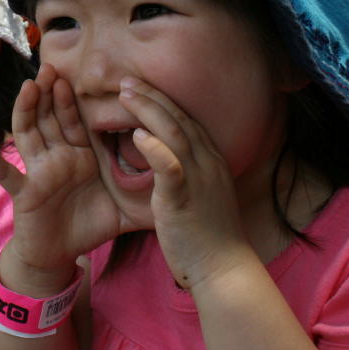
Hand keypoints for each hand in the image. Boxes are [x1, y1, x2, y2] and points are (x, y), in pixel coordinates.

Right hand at [0, 63, 130, 293]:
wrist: (60, 255)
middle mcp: (55, 158)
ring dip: (26, 112)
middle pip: (48, 118)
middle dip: (48, 93)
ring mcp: (37, 173)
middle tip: (50, 66)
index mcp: (78, 155)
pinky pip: (8, 177)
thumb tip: (183, 186)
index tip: (75, 72)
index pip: (74, 120)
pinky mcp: (25, 194)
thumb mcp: (123, 208)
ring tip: (27, 89)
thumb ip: (149, 195)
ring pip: (29, 136)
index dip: (72, 98)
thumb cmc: (88, 226)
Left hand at [118, 77, 255, 290]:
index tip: (140, 86)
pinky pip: (171, 168)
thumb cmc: (207, 236)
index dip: (163, 100)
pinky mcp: (185, 199)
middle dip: (152, 96)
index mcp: (212, 161)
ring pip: (174, 134)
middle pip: (179, 119)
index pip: (187, 120)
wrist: (223, 268)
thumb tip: (167, 158)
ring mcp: (199, 179)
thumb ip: (186, 173)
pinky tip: (137, 135)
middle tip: (126, 81)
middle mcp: (209, 163)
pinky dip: (155, 149)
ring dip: (148, 110)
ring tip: (125, 95)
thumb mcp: (201, 195)